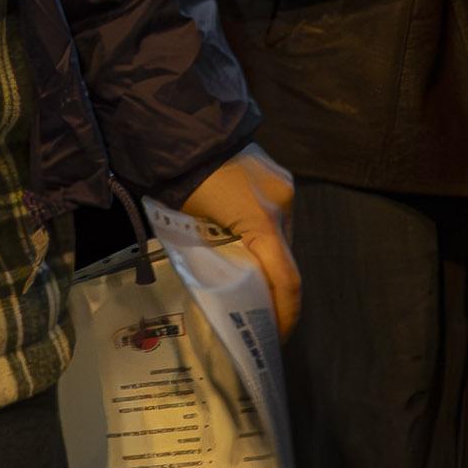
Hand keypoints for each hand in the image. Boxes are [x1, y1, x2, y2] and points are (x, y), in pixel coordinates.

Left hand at [170, 143, 303, 334]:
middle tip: (258, 316)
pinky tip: (247, 245)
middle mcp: (282, 206)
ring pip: (283, 239)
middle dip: (275, 291)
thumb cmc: (181, 185)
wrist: (185, 131)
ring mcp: (285, 188)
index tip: (275, 337)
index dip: (285, 314)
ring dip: (269, 262)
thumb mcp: (192, 231)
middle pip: (286, 261)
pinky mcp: (281, 178)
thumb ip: (216, 261)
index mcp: (262, 221)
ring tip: (250, 282)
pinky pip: (279, 218)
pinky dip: (266, 238)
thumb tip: (225, 291)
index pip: (286, 280)